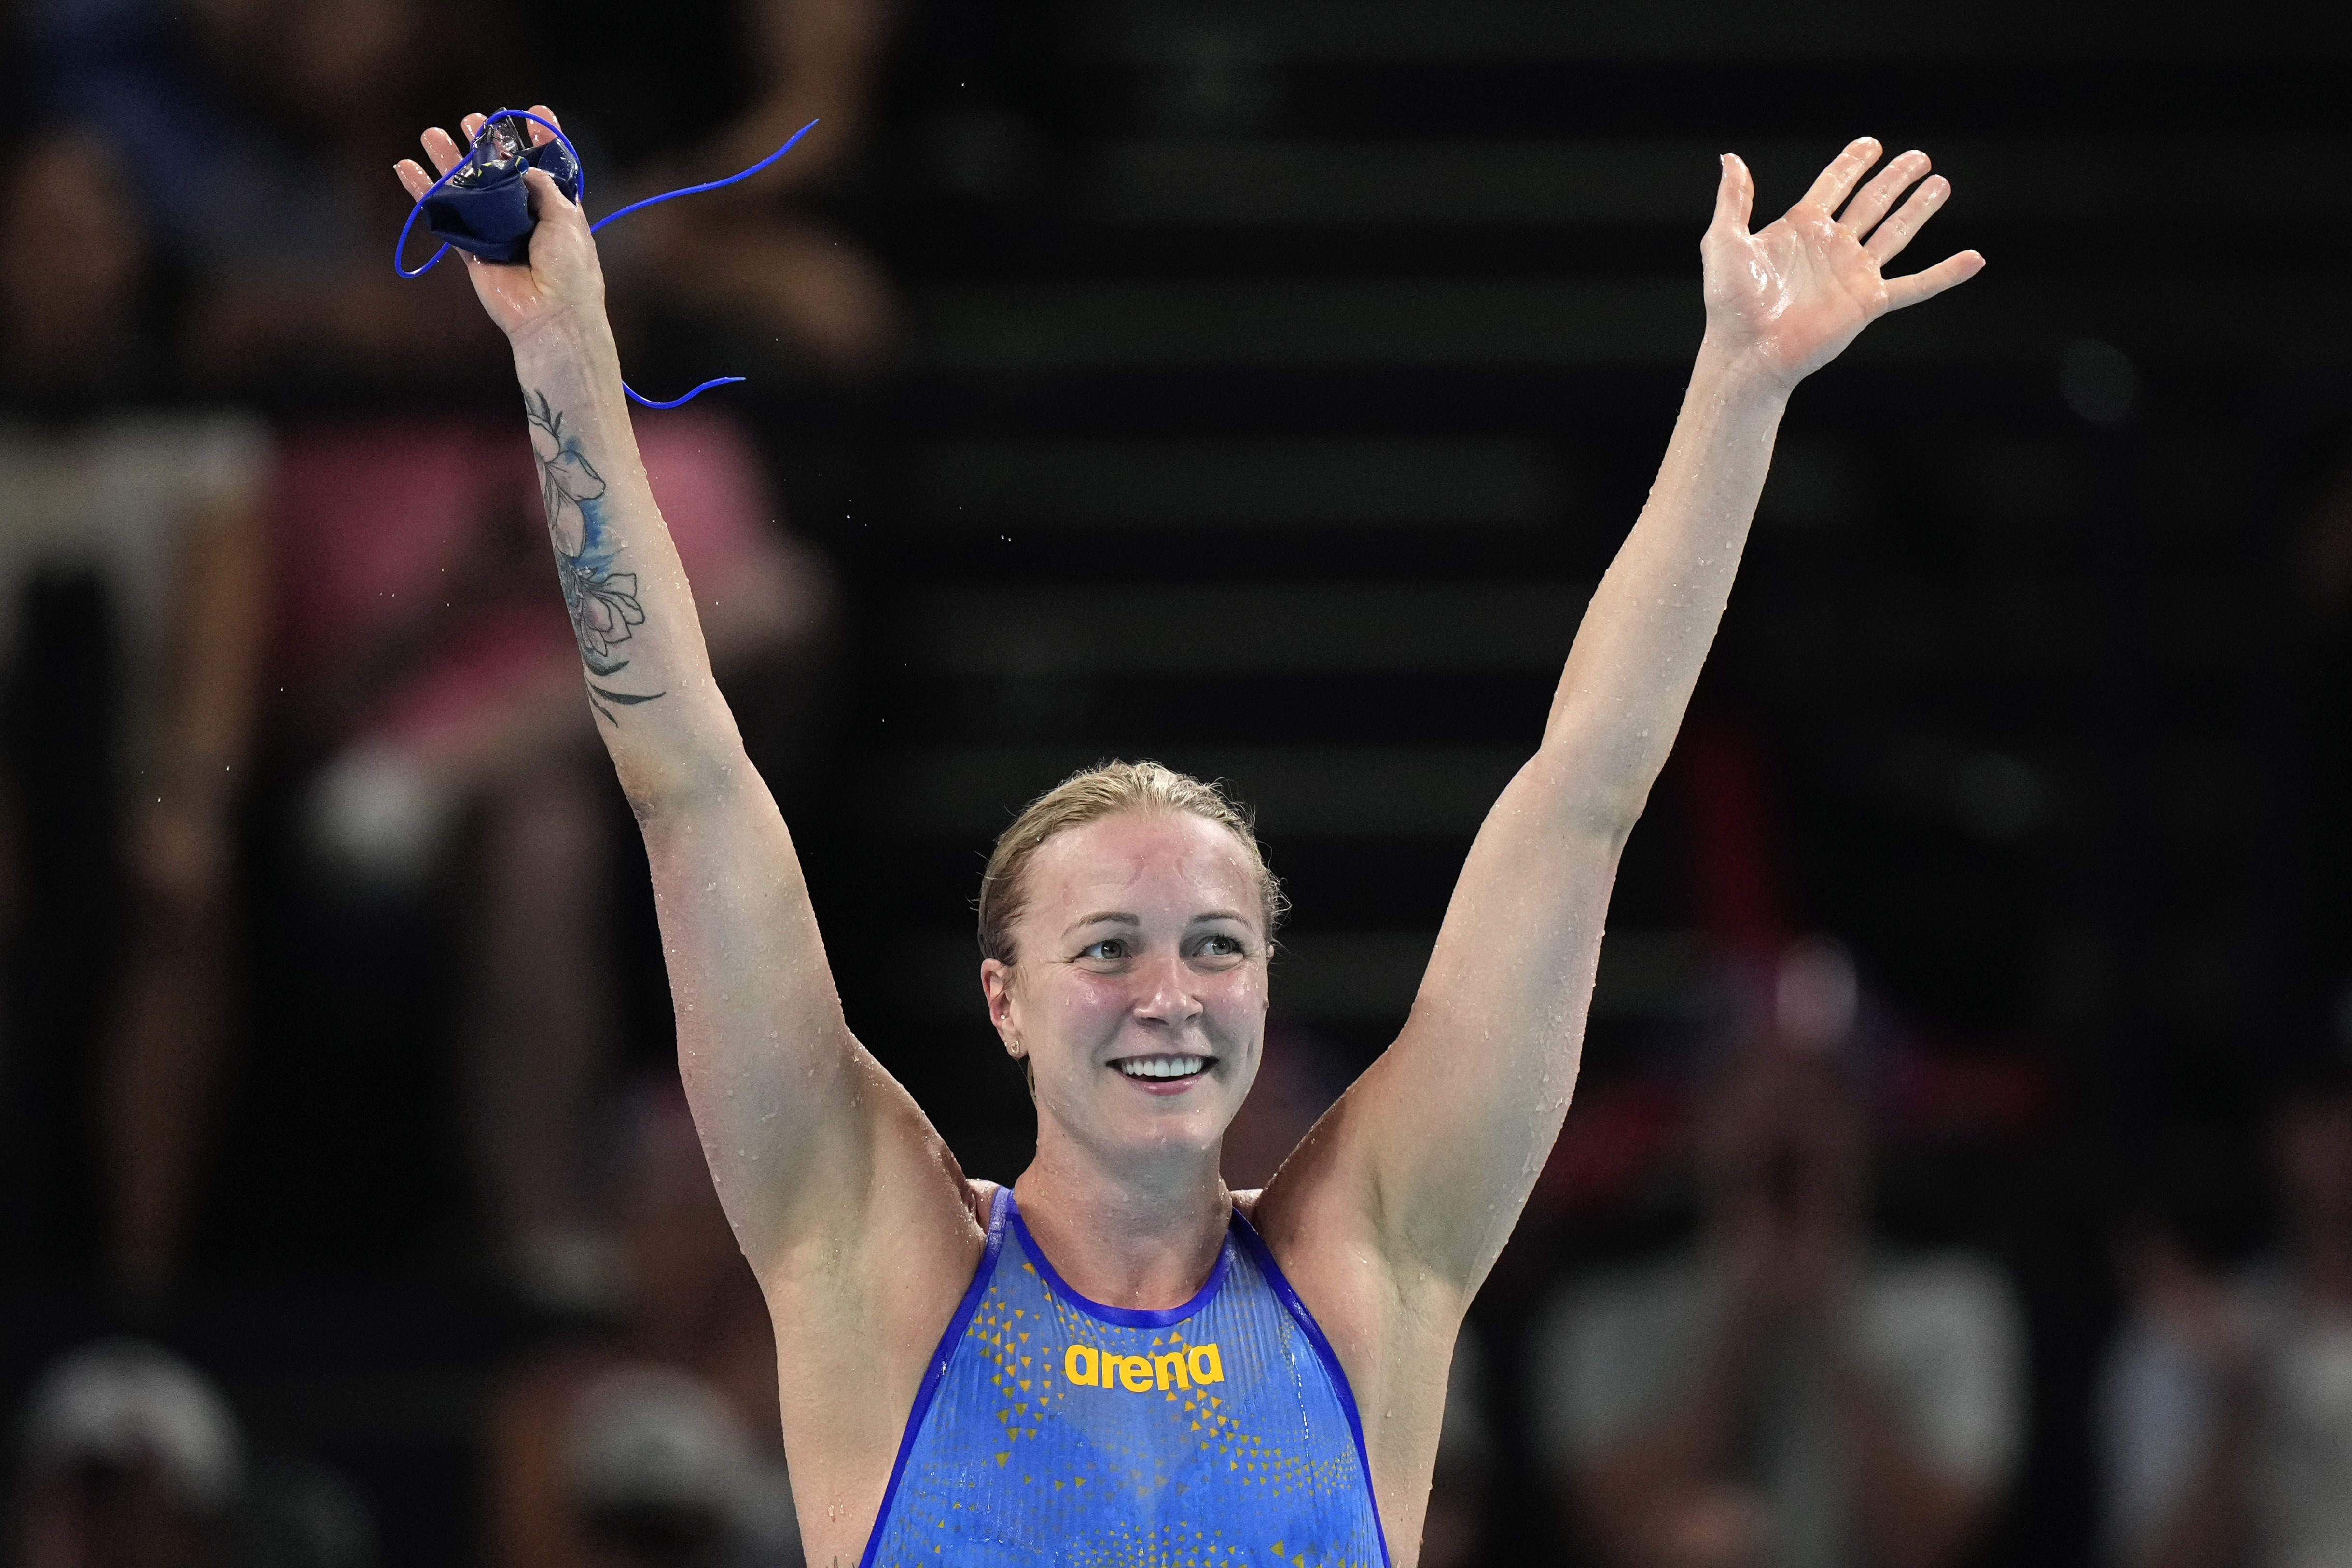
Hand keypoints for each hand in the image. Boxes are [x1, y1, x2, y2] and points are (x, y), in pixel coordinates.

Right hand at [392, 106, 606, 344]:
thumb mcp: (565, 217)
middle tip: (471, 120)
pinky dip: (423, 192)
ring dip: (448, 161)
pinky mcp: (473, 250)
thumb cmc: (569, 268)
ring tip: (432, 134)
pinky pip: (445, 216)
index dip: (543, 138)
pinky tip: (405, 167)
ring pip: (467, 190)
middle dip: (486, 144)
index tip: (537, 111)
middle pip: (501, 172)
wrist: (552, 315)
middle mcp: (527, 217)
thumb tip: (518, 165)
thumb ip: (541, 184)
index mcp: (558, 209)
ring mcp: (497, 232)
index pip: (548, 166)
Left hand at [1701, 137, 1982, 388]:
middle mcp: (1832, 246)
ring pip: (1896, 232)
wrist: (1748, 352)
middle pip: (1872, 202)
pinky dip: (1946, 273)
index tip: (1871, 145)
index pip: (1833, 185)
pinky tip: (1974, 259)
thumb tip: (1730, 158)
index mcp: (1800, 228)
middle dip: (1895, 179)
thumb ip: (1733, 200)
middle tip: (1919, 157)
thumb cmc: (1730, 303)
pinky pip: (1916, 286)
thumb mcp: (1724, 241)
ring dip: (1919, 208)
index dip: (1852, 164)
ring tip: (1940, 184)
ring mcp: (1853, 273)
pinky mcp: (1869, 301)